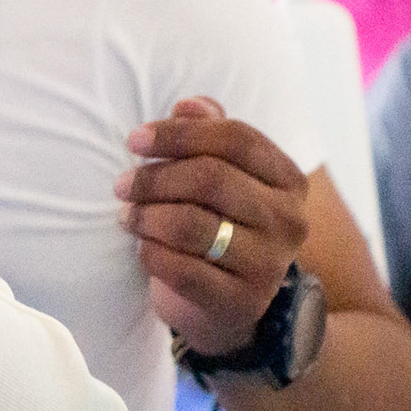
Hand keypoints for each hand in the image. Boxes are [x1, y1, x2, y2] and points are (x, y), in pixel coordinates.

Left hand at [115, 96, 307, 354]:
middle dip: (154, 177)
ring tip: (126, 215)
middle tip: (121, 184)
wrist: (225, 306)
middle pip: (211, 178)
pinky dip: (150, 253)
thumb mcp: (220, 175)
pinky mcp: (239, 301)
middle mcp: (289, 220)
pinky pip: (180, 269)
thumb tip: (188, 104)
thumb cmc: (216, 224)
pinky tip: (141, 246)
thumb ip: (209, 134)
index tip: (134, 140)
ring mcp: (269, 264)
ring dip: (145, 216)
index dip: (179, 134)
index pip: (236, 139)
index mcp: (288, 180)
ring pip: (191, 225)